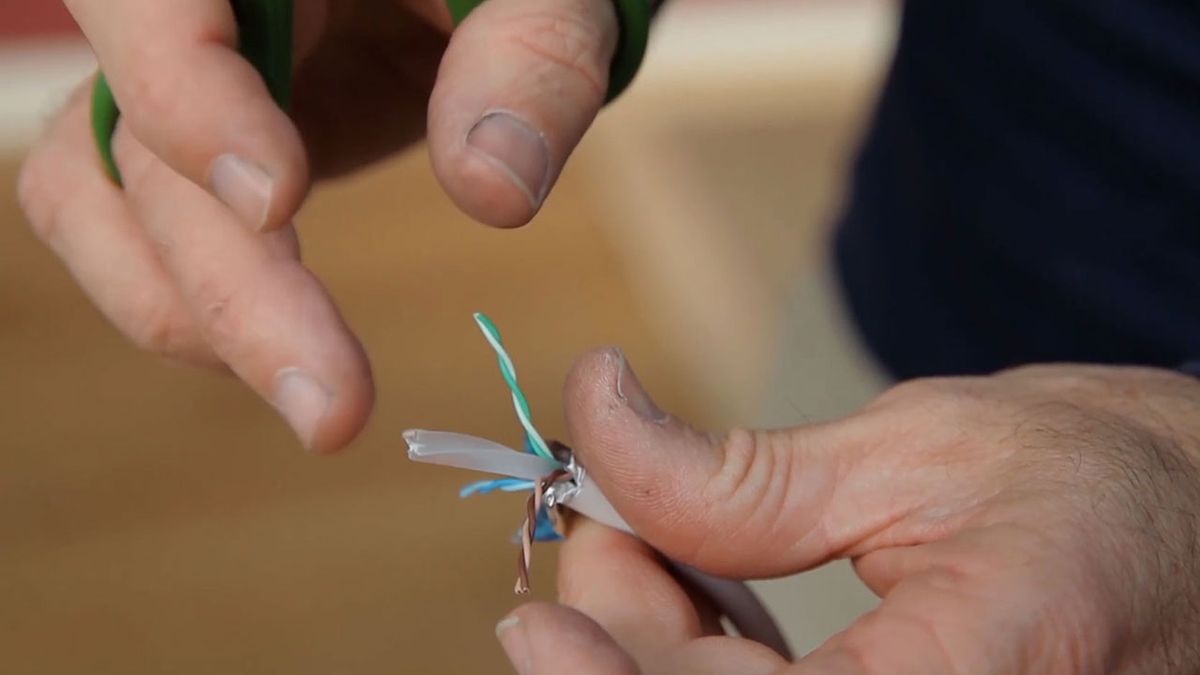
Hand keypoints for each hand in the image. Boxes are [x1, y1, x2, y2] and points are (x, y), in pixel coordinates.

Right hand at [17, 0, 617, 450]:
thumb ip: (533, 56)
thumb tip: (492, 194)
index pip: (155, 2)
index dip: (189, 103)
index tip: (279, 205)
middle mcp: (173, 5)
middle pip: (130, 142)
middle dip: (227, 285)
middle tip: (333, 412)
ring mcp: (169, 75)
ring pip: (91, 194)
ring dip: (185, 310)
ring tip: (318, 401)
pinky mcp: (193, 138)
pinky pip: (130, 221)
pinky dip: (185, 297)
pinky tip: (283, 351)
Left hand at [497, 351, 1199, 673]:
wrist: (1192, 532)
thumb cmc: (1090, 482)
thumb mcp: (912, 451)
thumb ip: (740, 476)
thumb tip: (595, 412)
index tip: (538, 620)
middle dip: (625, 658)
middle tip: (597, 541)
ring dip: (658, 657)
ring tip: (646, 546)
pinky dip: (709, 670)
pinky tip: (702, 597)